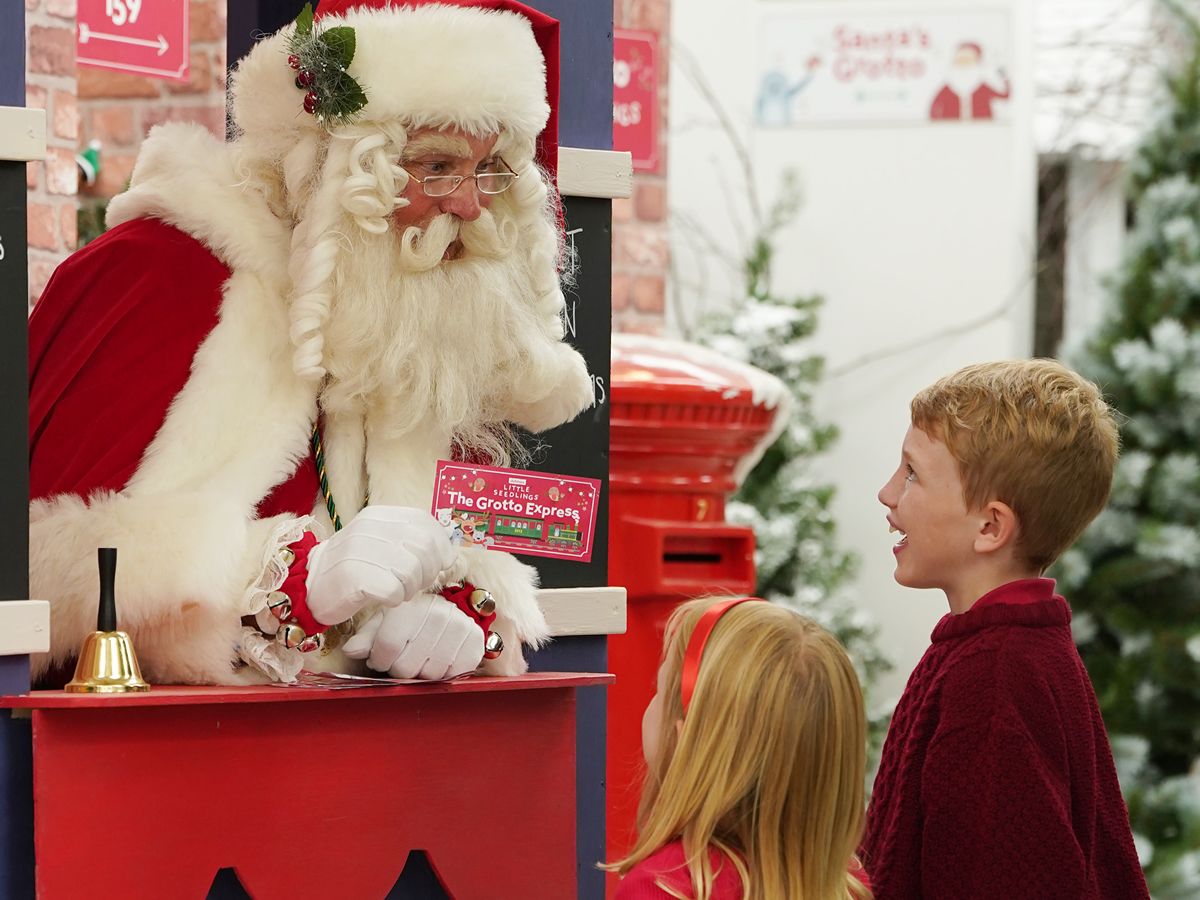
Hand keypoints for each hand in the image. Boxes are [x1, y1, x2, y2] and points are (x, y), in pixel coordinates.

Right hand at [305, 506, 454, 625]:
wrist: (308, 587)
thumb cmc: (353, 568)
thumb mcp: (380, 544)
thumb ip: (412, 543)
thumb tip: (450, 555)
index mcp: (377, 516)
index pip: (424, 522)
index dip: (439, 545)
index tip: (438, 563)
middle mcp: (368, 528)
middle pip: (423, 547)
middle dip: (428, 571)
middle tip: (415, 584)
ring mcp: (359, 551)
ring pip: (412, 570)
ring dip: (411, 588)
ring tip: (397, 591)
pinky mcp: (353, 577)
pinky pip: (394, 591)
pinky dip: (395, 599)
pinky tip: (383, 598)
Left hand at [342, 594, 484, 679]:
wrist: (447, 612)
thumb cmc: (408, 619)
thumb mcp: (383, 622)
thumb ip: (366, 637)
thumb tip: (351, 650)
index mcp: (411, 605)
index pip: (387, 647)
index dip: (378, 660)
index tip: (379, 659)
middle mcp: (439, 613)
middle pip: (406, 666)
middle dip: (398, 669)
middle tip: (402, 658)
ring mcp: (460, 628)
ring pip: (429, 675)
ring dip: (421, 673)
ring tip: (420, 658)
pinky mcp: (475, 644)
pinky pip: (452, 676)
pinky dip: (442, 675)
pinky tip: (438, 660)